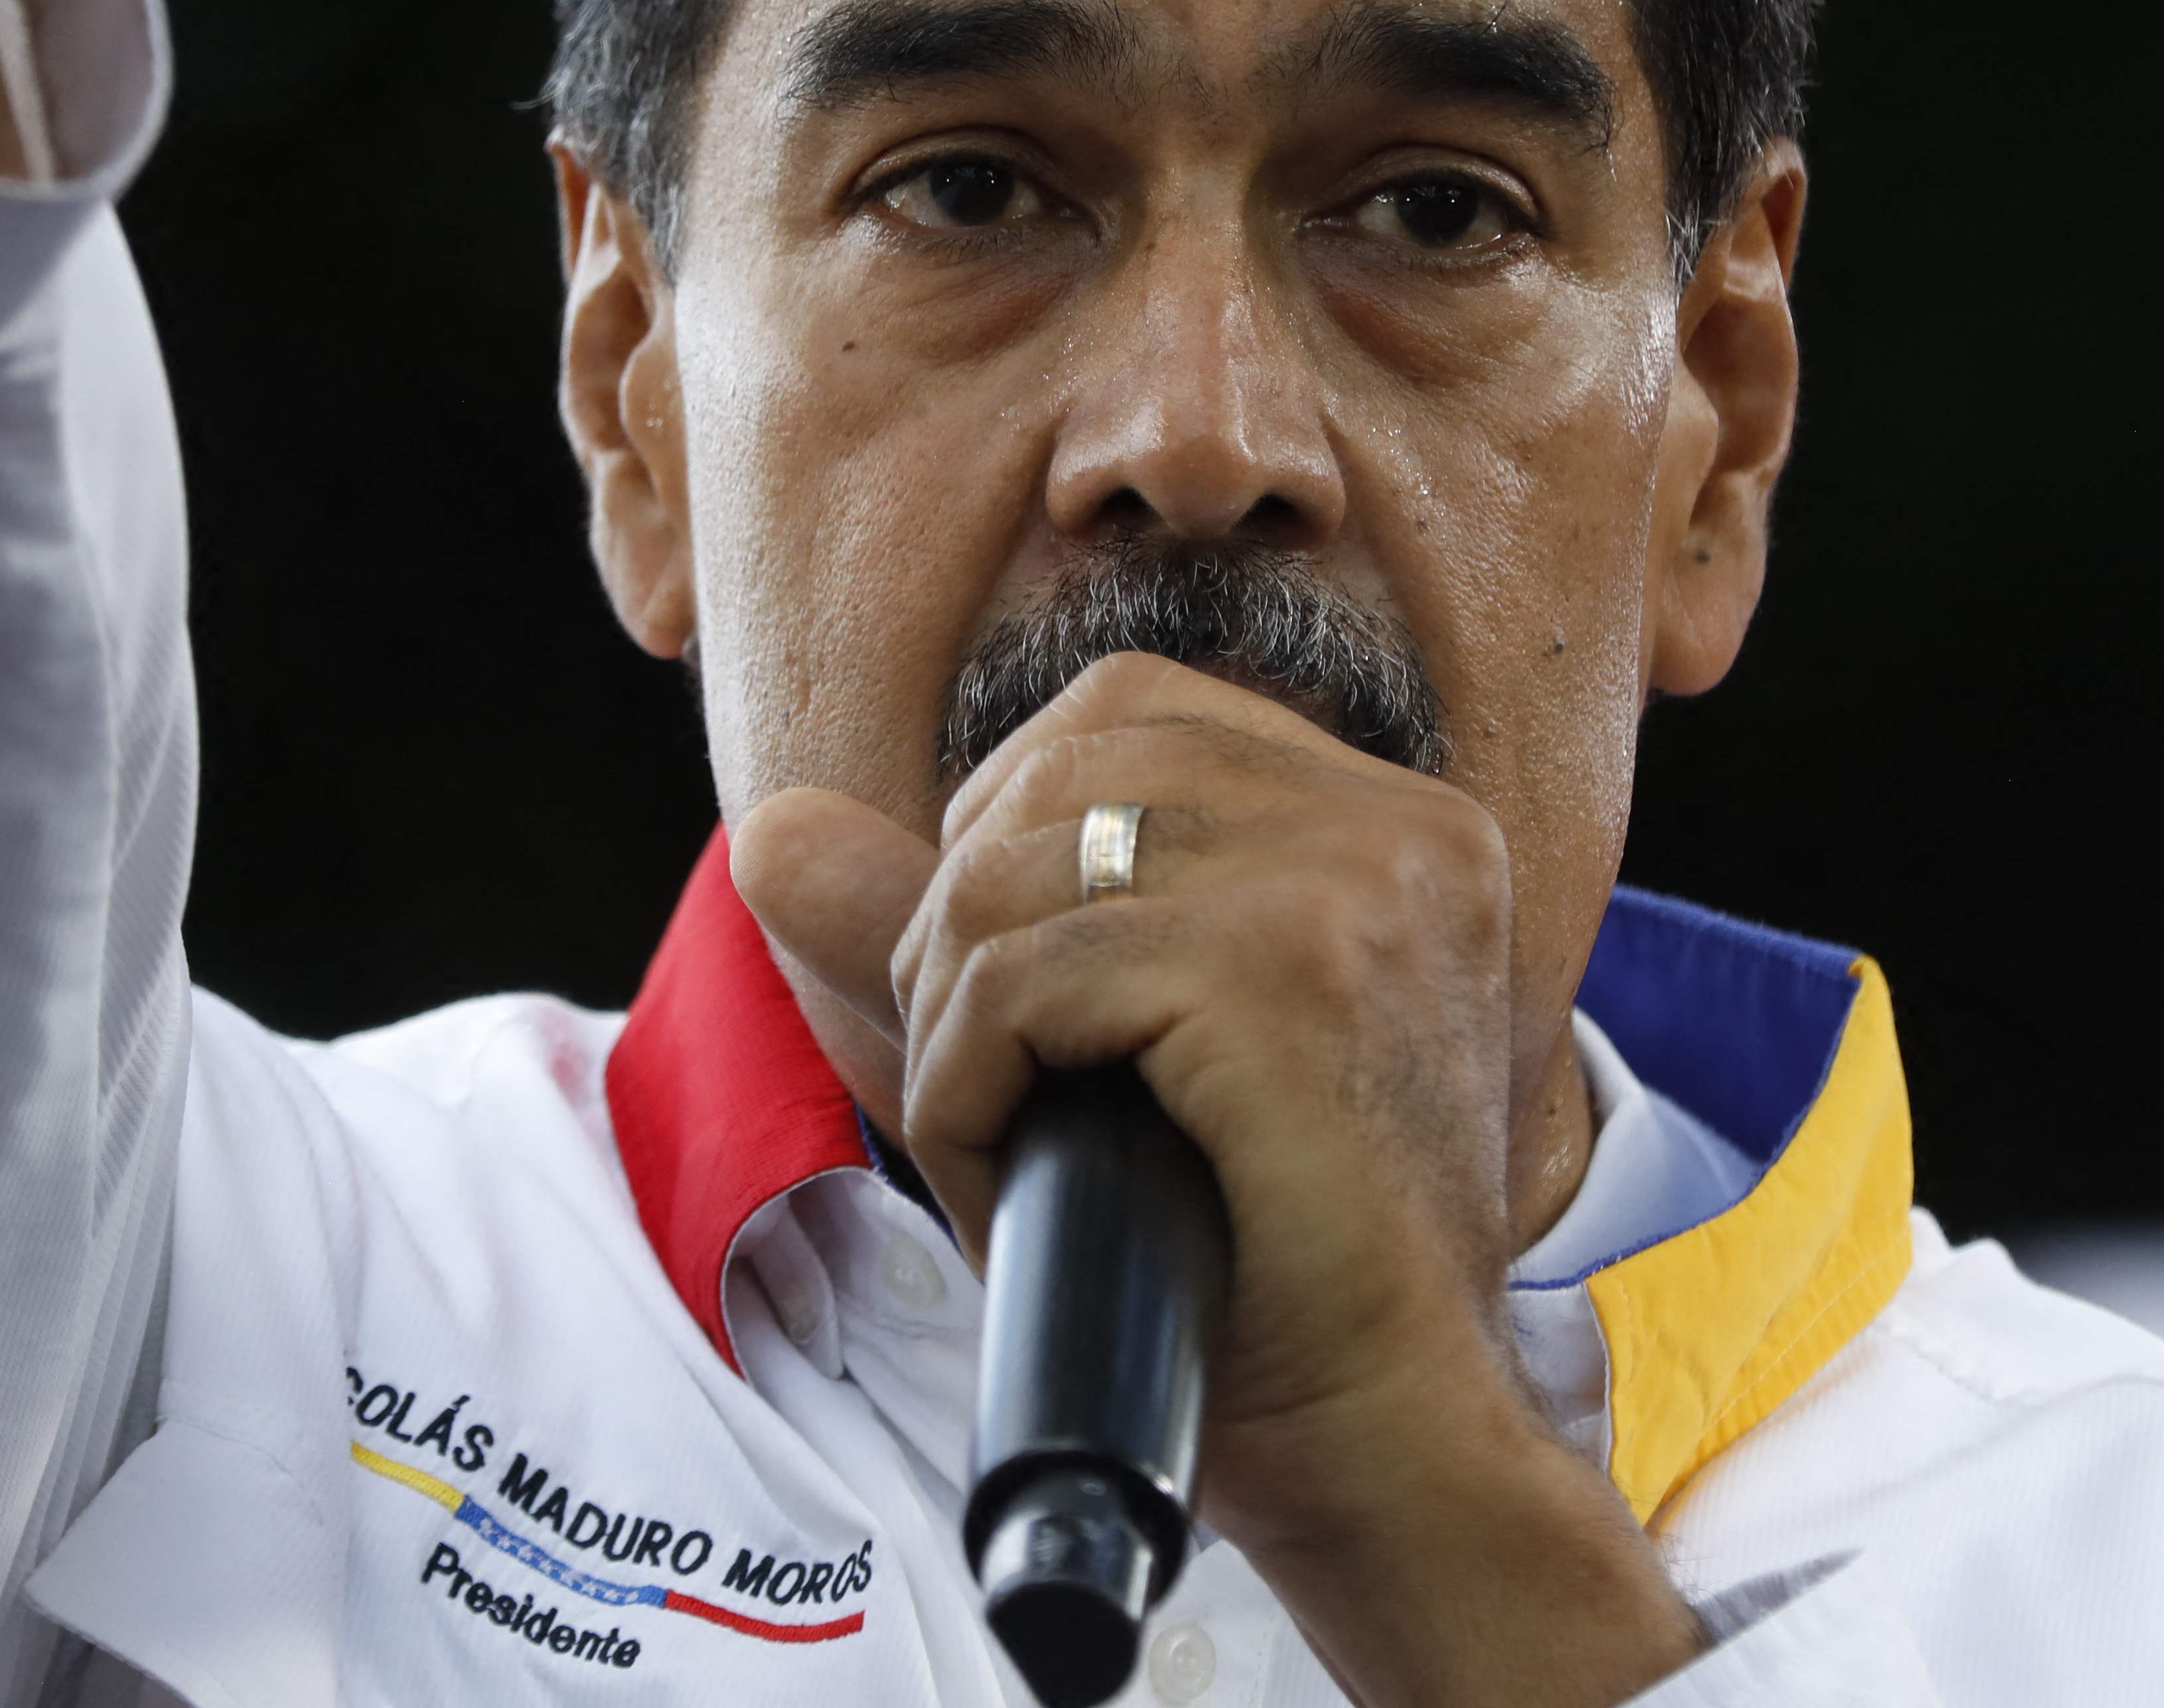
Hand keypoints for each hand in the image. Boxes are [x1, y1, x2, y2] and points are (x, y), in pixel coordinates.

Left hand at [735, 657, 1704, 1707]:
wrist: (1393, 1448)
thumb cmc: (1265, 1277)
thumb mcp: (1113, 1064)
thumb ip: (954, 929)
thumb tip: (765, 827)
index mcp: (1397, 824)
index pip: (1129, 715)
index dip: (1012, 831)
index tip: (1020, 993)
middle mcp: (1398, 825)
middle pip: (1065, 760)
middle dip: (959, 912)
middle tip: (979, 1072)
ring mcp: (1355, 884)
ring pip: (1022, 862)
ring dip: (951, 1008)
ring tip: (989, 1132)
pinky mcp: (1285, 970)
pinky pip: (1024, 974)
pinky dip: (964, 1081)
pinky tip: (1003, 1168)